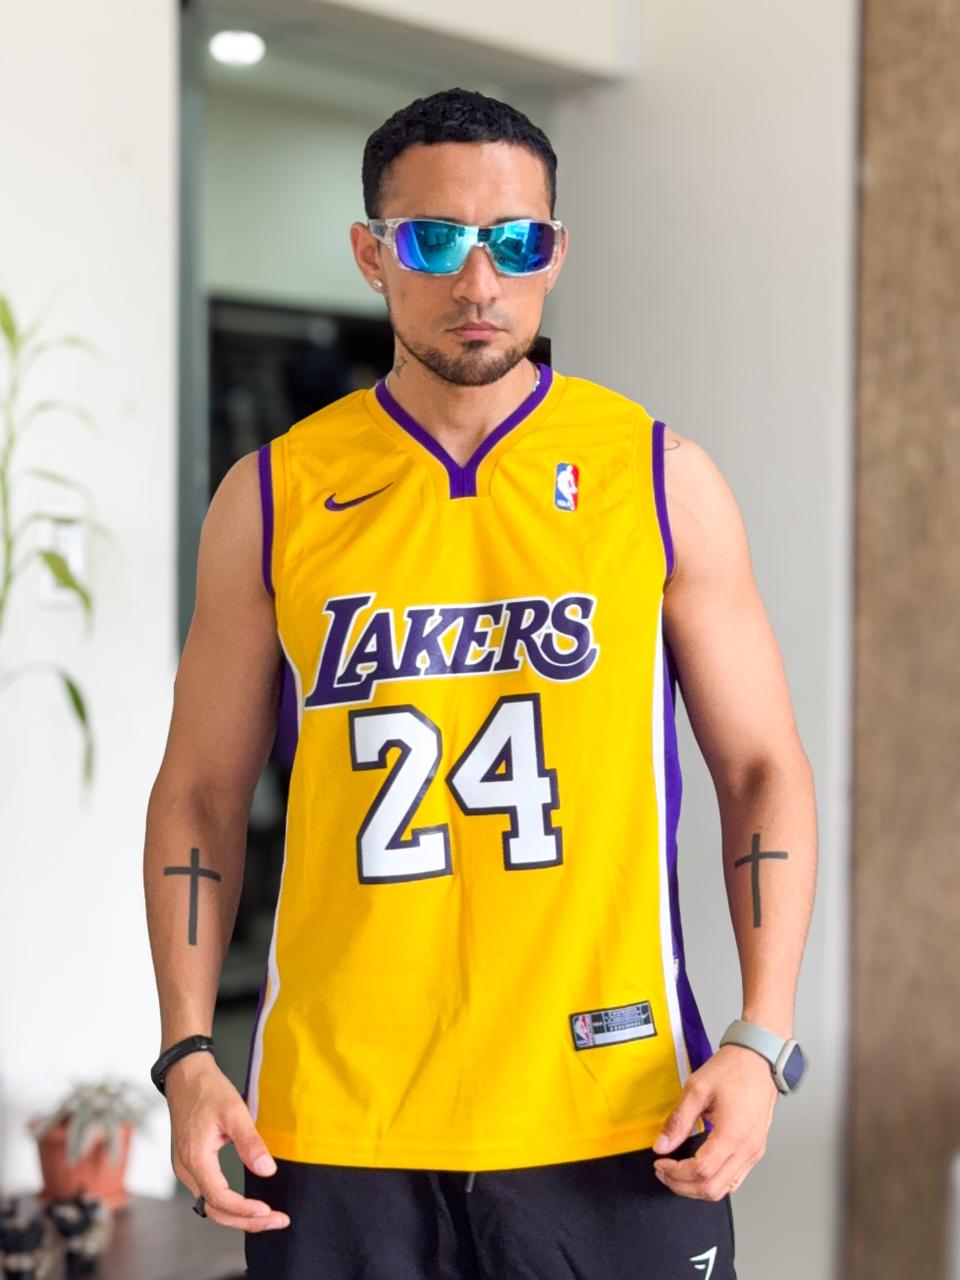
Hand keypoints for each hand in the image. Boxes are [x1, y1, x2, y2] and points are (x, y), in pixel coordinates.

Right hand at [166, 1053, 289, 1231]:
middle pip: (215, 1210)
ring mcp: (185, 1169)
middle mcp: (186, 1169)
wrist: (185, 1076)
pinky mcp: (189, 1165)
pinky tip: (247, 1204)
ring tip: (268, 1217)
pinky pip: (208, 1194)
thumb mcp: (235, 1111)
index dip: (245, 1210)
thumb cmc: (208, 1090)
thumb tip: (267, 1171)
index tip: (270, 1211)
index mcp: (195, 1158)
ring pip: (210, 1206)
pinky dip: (228, 1205)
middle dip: (246, 1221)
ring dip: (238, 1216)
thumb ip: (250, 1142)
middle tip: (278, 1221)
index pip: (219, 1198)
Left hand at [650, 1044, 778, 1199]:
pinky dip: (713, 1182)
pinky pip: (734, 1179)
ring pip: (724, 1189)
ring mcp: (754, 1152)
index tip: (660, 1163)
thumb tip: (662, 1145)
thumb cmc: (732, 1069)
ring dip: (697, 1188)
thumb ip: (678, 1120)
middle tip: (664, 1172)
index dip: (676, 1173)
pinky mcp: (756, 1150)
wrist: (758, 1060)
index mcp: (733, 1134)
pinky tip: (698, 1170)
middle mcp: (747, 1148)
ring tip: (677, 1173)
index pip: (701, 1170)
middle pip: (712, 1188)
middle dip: (682, 1186)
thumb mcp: (697, 1088)